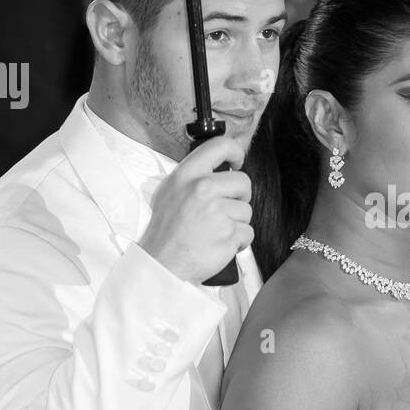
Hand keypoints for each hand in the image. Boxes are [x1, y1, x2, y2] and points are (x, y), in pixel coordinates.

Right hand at [138, 135, 251, 283]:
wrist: (162, 263)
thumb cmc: (166, 231)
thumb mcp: (170, 191)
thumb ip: (194, 177)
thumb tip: (219, 168)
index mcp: (187, 175)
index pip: (220, 146)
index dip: (235, 151)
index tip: (237, 162)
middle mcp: (202, 189)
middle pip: (243, 181)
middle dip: (240, 196)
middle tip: (226, 209)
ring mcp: (216, 211)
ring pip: (247, 210)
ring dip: (237, 222)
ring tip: (216, 231)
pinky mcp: (228, 233)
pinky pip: (247, 232)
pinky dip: (239, 241)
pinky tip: (221, 243)